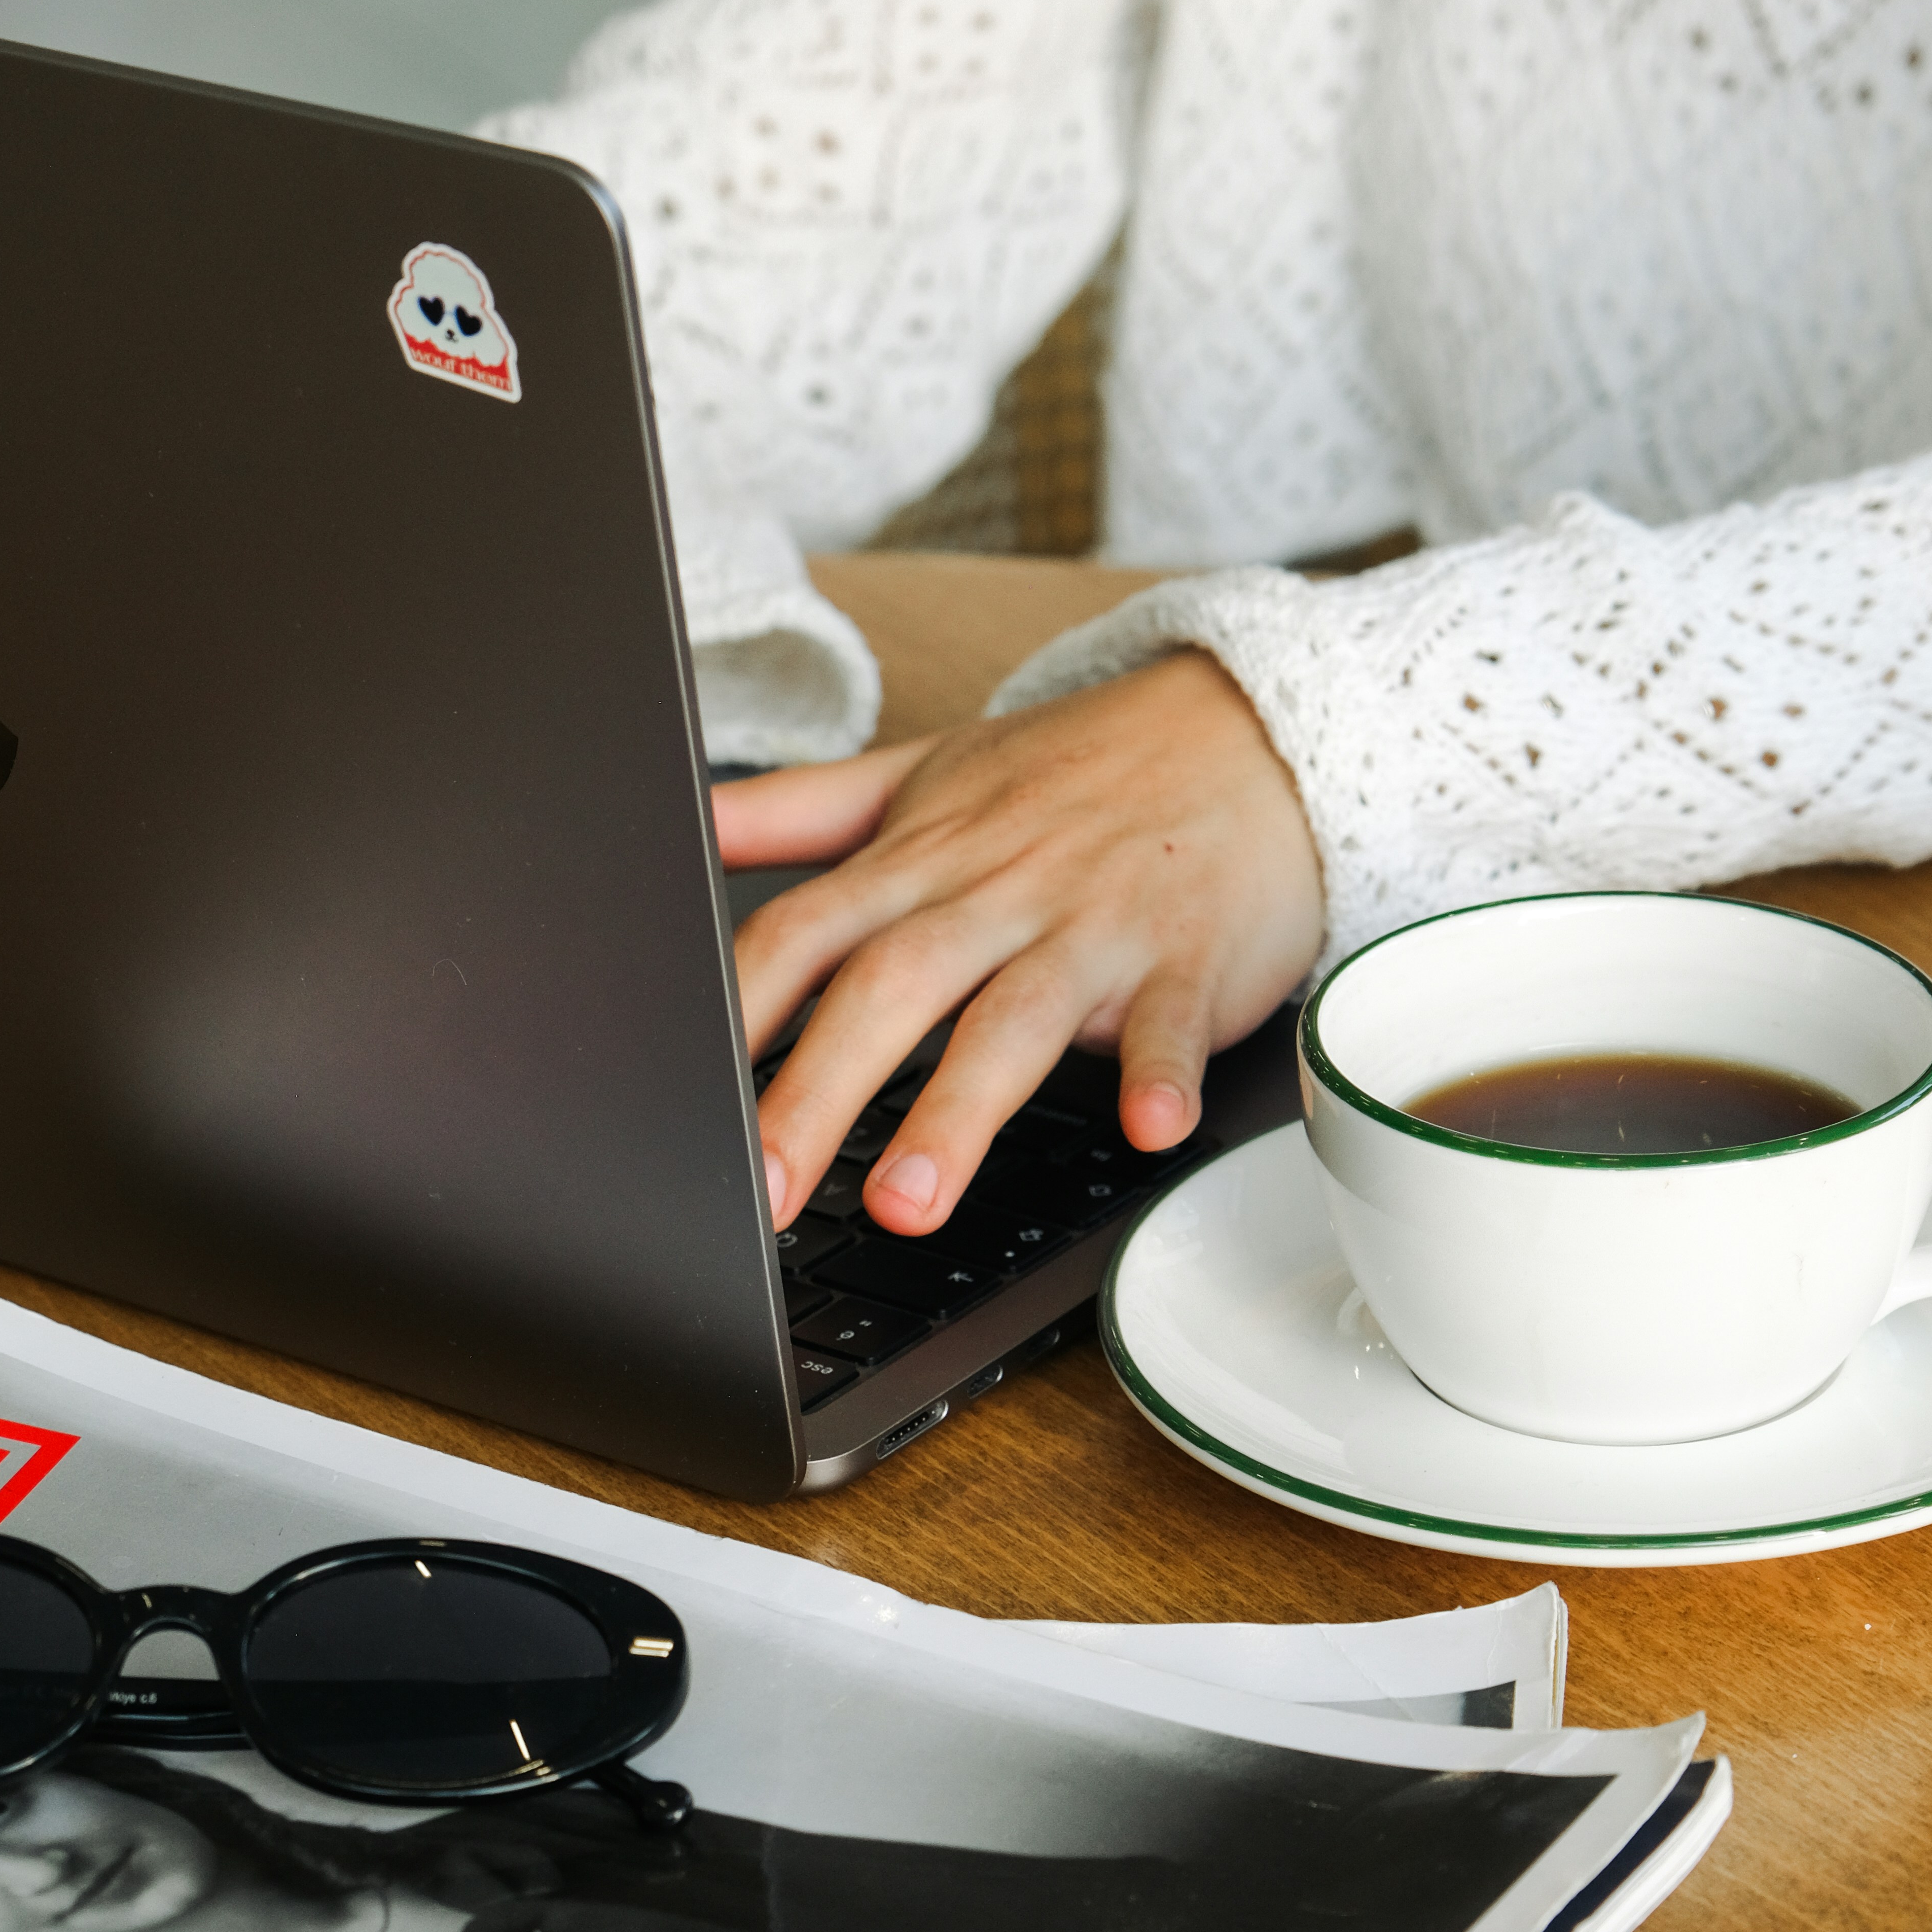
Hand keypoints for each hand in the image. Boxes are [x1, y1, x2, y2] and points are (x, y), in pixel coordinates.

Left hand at [719, 651, 1324, 1233]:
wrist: (1245, 730)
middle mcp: (996, 894)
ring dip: (959, 1111)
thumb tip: (690, 823)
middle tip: (765, 1188)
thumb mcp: (926, 772)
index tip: (685, 1103)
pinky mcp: (1190, 958)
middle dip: (818, 1091)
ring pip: (1014, 1020)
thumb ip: (804, 810)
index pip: (804, 934)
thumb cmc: (1076, 776)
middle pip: (890, 988)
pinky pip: (1174, 1022)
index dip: (738, 1015)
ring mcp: (1094, 927)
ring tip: (908, 1201)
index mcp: (920, 861)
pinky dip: (1162, 1073)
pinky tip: (1147, 1128)